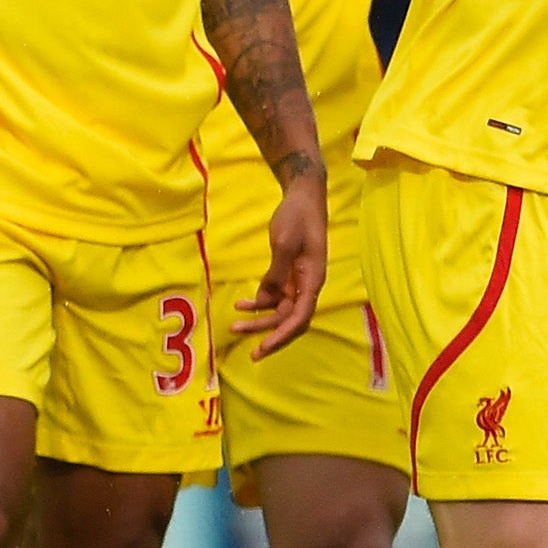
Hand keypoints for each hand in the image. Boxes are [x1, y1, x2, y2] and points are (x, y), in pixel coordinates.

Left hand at [233, 167, 326, 357]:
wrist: (302, 197)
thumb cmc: (297, 217)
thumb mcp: (284, 242)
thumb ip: (276, 272)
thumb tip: (267, 299)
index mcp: (313, 280)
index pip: (300, 317)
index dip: (282, 335)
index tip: (263, 347)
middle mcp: (307, 285)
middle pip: (289, 319)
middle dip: (268, 334)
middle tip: (248, 351)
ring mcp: (297, 281)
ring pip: (279, 311)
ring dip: (259, 320)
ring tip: (234, 325)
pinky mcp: (287, 274)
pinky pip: (273, 297)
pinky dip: (258, 303)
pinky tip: (240, 304)